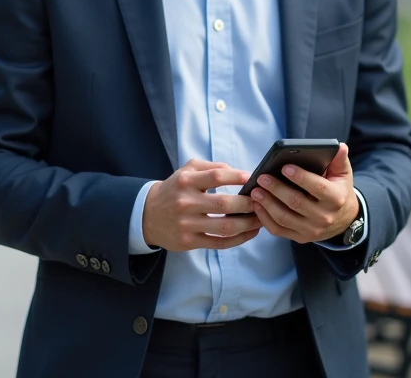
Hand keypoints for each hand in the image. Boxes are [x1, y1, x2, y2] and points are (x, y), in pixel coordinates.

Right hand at [142, 159, 262, 251]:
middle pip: (224, 204)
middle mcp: (185, 202)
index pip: (216, 176)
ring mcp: (186, 224)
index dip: (237, 177)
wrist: (147, 215)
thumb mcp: (187, 170)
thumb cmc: (175, 189)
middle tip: (262, 202)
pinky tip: (250, 233)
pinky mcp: (188, 242)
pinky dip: (239, 240)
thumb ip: (212, 167)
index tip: (252, 179)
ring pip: (224, 227)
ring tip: (261, 219)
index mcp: (186, 181)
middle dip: (248, 204)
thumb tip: (239, 173)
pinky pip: (219, 243)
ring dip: (248, 224)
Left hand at [249, 143, 358, 244]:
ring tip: (255, 191)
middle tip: (262, 178)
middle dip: (277, 189)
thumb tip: (339, 146)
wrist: (344, 220)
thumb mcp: (343, 175)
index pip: (317, 187)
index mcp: (336, 198)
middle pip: (296, 203)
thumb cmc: (339, 192)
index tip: (284, 167)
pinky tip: (257, 206)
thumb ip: (339, 159)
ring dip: (267, 204)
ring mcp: (311, 230)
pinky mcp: (300, 238)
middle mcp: (324, 216)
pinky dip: (265, 219)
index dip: (300, 177)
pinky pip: (279, 230)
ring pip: (284, 218)